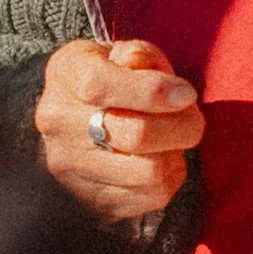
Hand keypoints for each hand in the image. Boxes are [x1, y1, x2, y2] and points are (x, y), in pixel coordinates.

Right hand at [36, 35, 205, 229]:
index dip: (153, 91)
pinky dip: (169, 178)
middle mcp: (59, 123)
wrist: (78, 118)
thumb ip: (141, 57)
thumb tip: (161, 82)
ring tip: (174, 140)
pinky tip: (162, 159)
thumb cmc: (112, 77)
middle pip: (134, 135)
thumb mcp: (123, 52)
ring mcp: (70, 167)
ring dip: (176, 154)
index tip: (185, 94)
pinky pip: (152, 198)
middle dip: (181, 126)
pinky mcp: (90, 201)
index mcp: (66, 74)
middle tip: (193, 118)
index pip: (100, 85)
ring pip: (149, 172)